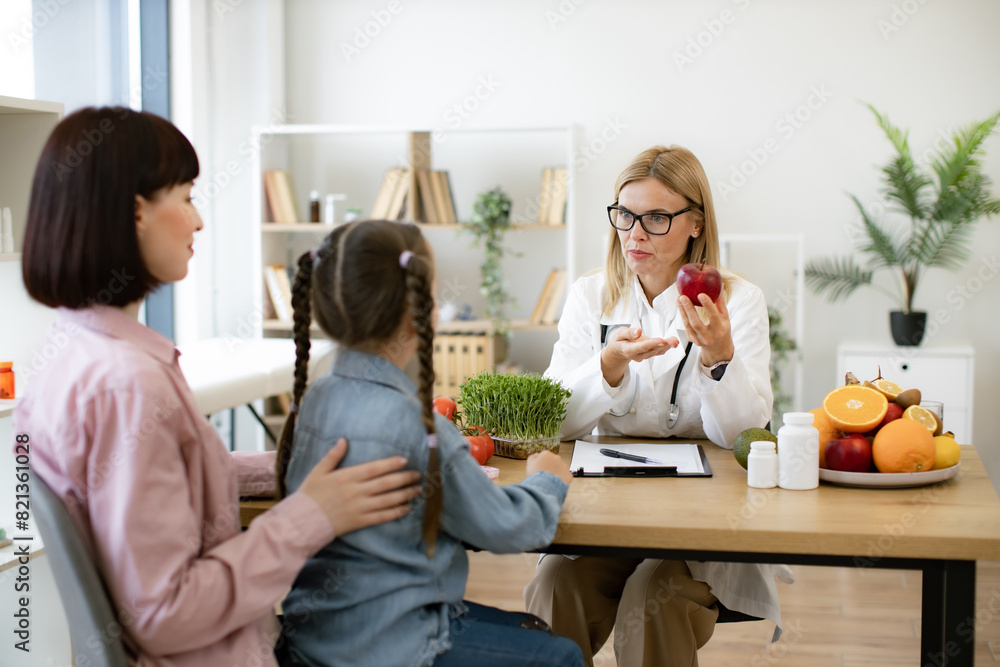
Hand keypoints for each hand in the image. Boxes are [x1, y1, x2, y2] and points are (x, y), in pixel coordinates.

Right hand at [298, 438, 422, 536]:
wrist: (301, 521)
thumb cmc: (310, 494)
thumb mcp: (319, 471)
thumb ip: (333, 455)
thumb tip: (344, 440)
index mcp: (347, 477)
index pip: (374, 469)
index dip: (391, 464)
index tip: (405, 460)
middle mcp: (356, 492)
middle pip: (386, 484)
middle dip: (405, 478)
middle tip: (419, 475)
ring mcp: (359, 507)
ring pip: (388, 500)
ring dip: (405, 494)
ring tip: (418, 490)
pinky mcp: (360, 522)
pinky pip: (382, 517)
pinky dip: (397, 512)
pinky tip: (407, 508)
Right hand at [526, 450, 572, 484]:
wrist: (545, 486)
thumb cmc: (536, 476)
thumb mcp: (529, 464)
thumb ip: (532, 457)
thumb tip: (536, 455)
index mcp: (546, 454)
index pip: (544, 456)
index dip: (542, 463)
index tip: (540, 469)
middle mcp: (556, 458)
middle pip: (553, 461)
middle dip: (550, 467)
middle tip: (545, 475)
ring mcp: (564, 466)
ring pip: (560, 469)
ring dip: (556, 473)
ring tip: (550, 481)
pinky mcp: (569, 475)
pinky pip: (565, 476)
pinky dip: (562, 480)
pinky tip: (555, 484)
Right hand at [600, 327, 677, 385]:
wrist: (619, 350)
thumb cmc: (619, 340)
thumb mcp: (619, 334)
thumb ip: (628, 333)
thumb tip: (638, 331)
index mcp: (629, 349)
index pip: (642, 347)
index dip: (652, 344)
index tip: (661, 341)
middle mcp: (638, 355)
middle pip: (652, 350)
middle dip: (664, 345)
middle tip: (674, 341)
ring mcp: (644, 356)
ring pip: (657, 351)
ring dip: (667, 346)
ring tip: (675, 341)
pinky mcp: (649, 353)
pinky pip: (659, 351)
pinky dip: (666, 347)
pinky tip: (673, 343)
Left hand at [677, 293, 734, 365]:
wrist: (718, 349)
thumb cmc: (722, 330)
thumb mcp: (725, 318)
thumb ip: (720, 303)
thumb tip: (719, 286)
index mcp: (720, 329)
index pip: (713, 316)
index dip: (707, 305)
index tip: (701, 294)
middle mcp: (709, 336)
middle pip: (696, 322)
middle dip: (689, 309)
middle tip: (683, 296)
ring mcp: (699, 340)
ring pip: (688, 325)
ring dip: (682, 311)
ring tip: (679, 299)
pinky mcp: (692, 340)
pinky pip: (686, 327)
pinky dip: (683, 316)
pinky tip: (680, 306)